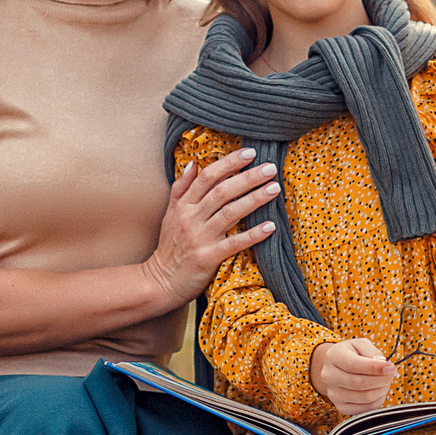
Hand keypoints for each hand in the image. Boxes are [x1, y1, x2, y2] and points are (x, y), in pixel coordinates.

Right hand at [145, 147, 281, 302]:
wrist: (160, 281)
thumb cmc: (170, 247)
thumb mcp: (170, 214)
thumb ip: (181, 188)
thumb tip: (192, 163)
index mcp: (184, 205)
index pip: (207, 177)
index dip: (229, 163)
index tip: (250, 153)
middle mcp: (191, 218)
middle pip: (222, 191)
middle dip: (248, 177)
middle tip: (270, 168)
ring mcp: (200, 238)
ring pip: (230, 213)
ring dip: (255, 199)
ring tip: (274, 189)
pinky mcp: (208, 258)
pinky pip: (234, 244)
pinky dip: (253, 234)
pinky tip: (270, 227)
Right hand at [310, 337, 396, 416]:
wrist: (336, 369)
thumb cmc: (352, 354)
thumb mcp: (360, 344)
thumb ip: (371, 351)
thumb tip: (383, 364)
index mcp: (333, 357)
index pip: (354, 365)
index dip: (375, 367)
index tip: (391, 367)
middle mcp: (329, 376)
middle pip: (360, 383)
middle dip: (381, 379)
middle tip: (391, 374)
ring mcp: (333, 394)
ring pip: (364, 397)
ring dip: (381, 390)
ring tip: (386, 381)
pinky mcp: (341, 407)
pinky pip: (365, 409)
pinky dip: (378, 400)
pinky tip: (379, 391)